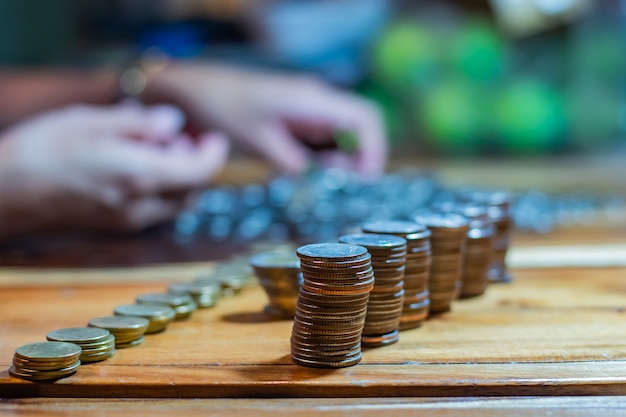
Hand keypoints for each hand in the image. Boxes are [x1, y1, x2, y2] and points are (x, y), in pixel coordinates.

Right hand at [0, 103, 228, 237]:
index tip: (212, 136)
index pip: (201, 171)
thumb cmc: (38, 152)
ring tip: (156, 149)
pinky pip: (156, 211)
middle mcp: (141, 205)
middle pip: (194, 190)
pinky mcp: (116, 228)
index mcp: (139, 175)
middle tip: (181, 137)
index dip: (214, 153)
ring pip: (177, 204)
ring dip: (180, 179)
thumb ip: (139, 123)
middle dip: (196, 164)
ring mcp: (128, 221)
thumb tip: (174, 122)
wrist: (1, 196)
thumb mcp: (89, 122)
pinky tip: (137, 167)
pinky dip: (162, 190)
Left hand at [147, 63, 386, 176]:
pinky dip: (327, 156)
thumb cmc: (224, 110)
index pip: (365, 118)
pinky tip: (311, 173)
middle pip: (360, 127)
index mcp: (311, 101)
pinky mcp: (298, 116)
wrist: (198, 90)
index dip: (375, 149)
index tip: (365, 180)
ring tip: (327, 186)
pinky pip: (325, 136)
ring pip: (344, 134)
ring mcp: (309, 107)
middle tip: (346, 190)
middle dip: (362, 159)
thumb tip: (316, 180)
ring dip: (344, 160)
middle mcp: (317, 100)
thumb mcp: (258, 141)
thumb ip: (291, 162)